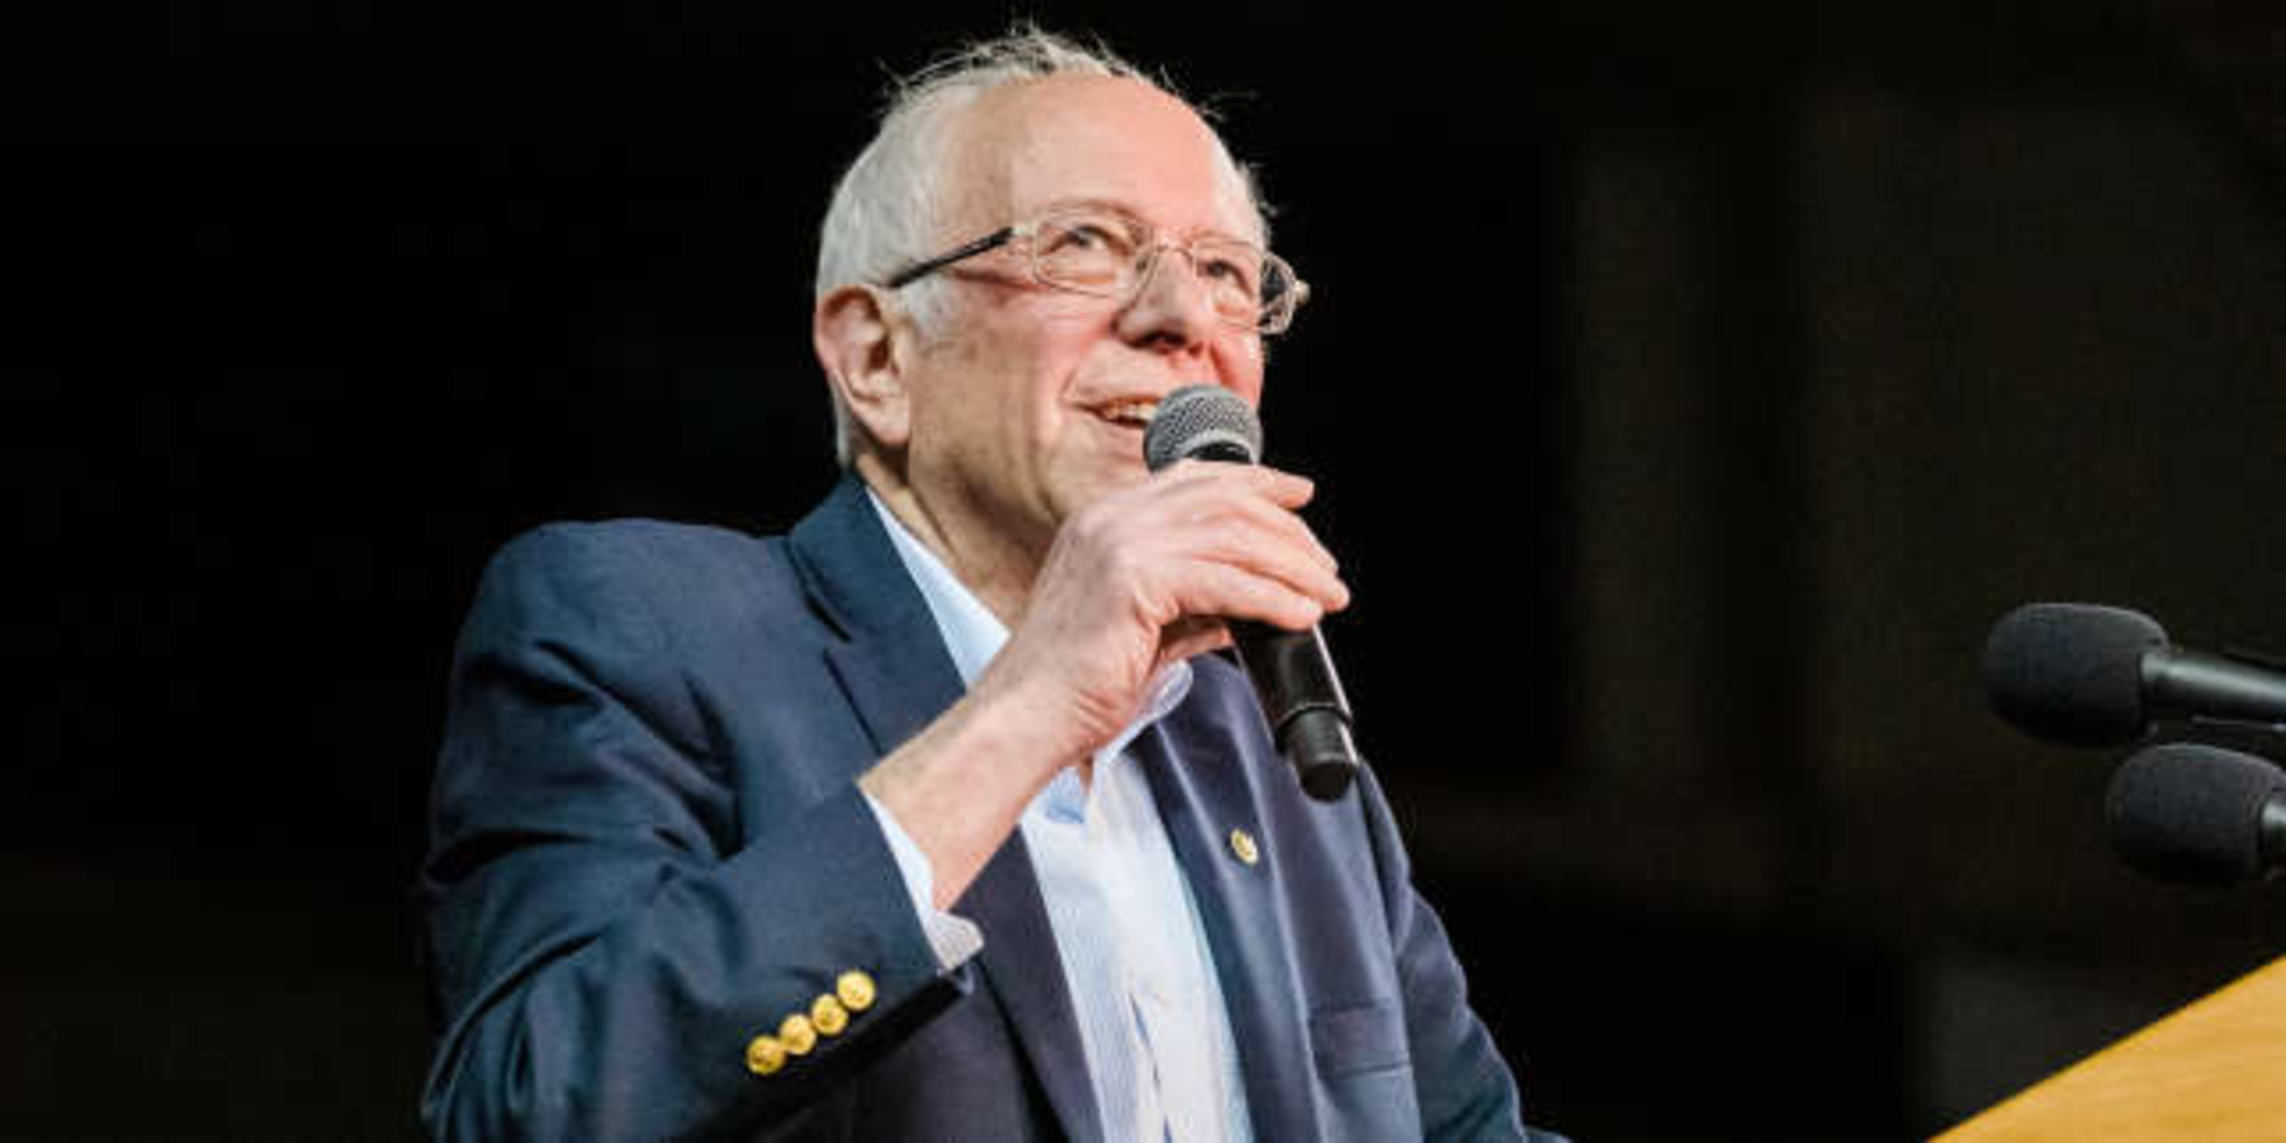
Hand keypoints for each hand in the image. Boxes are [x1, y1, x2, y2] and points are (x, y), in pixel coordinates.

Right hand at [972, 460, 1350, 773]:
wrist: (1026, 716)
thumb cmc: (1074, 685)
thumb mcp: (1145, 630)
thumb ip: (1194, 607)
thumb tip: (1247, 606)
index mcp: (1104, 519)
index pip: (1194, 478)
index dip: (1256, 481)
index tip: (1300, 495)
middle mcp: (1109, 518)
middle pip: (1224, 499)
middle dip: (1287, 530)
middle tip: (1325, 567)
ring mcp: (1118, 542)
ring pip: (1234, 535)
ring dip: (1292, 566)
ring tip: (1327, 596)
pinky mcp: (1132, 580)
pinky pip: (1225, 581)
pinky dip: (1272, 598)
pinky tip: (1298, 616)